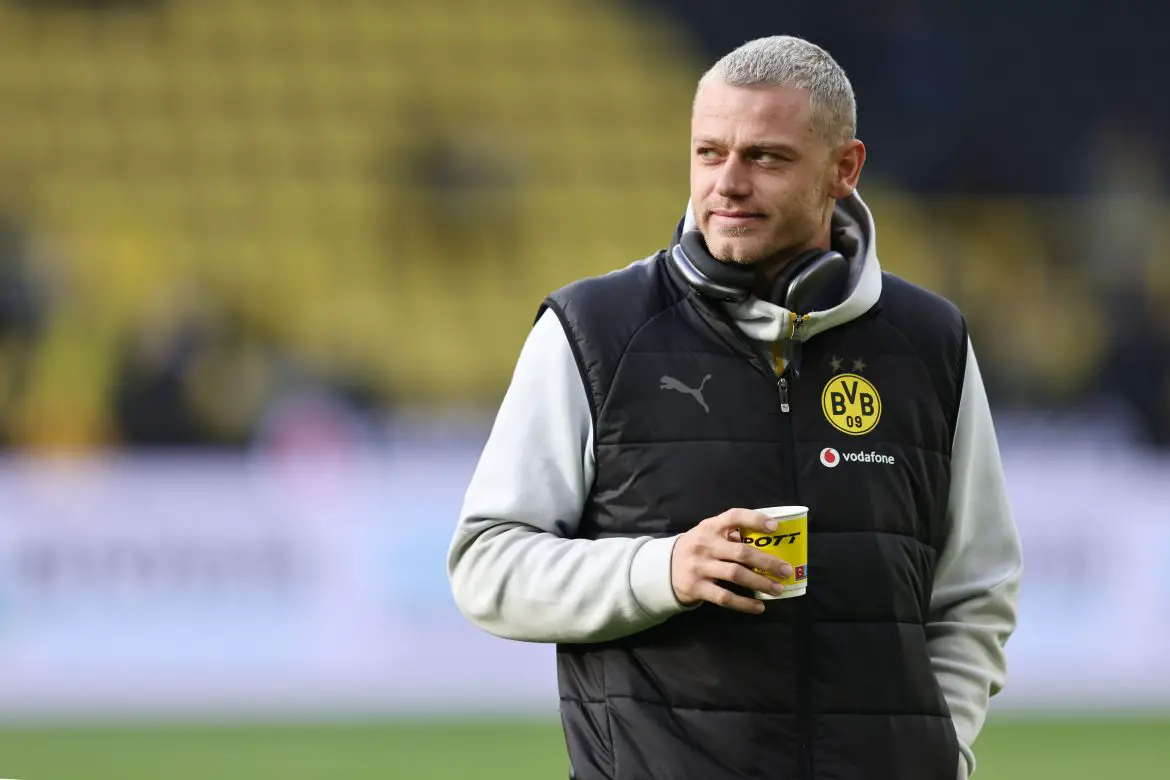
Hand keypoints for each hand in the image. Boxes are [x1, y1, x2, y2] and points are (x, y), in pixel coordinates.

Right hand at [670, 508, 793, 613]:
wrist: (664, 568)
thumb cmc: (697, 548)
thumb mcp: (708, 534)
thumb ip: (731, 535)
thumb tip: (768, 544)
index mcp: (710, 527)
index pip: (734, 516)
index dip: (755, 520)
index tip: (775, 527)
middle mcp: (704, 545)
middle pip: (740, 552)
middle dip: (767, 561)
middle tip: (786, 570)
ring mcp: (700, 567)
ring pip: (735, 575)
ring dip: (760, 582)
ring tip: (778, 589)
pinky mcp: (697, 588)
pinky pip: (725, 597)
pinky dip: (744, 603)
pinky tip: (759, 607)